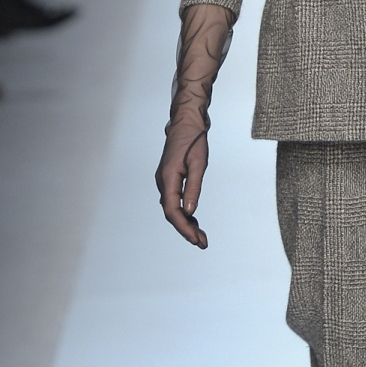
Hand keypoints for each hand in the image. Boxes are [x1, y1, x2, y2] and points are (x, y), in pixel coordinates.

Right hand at [156, 114, 210, 247]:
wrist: (186, 123)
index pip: (172, 211)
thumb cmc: (194, 140)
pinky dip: (184, 213)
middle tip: (202, 243)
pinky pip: (174, 201)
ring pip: (172, 209)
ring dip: (186, 224)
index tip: (196, 239)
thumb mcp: (199, 164)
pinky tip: (194, 221)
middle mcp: (162, 182)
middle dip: (186, 230)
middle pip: (171, 213)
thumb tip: (190, 212)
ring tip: (201, 237)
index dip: (183, 228)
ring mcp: (164, 181)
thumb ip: (194, 188)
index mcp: (167, 178)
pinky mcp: (170, 179)